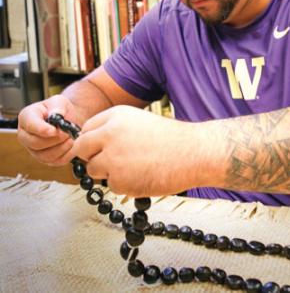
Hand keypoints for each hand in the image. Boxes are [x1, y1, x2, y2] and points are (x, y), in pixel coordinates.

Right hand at [18, 95, 78, 165]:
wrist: (67, 119)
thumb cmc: (60, 109)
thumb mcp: (59, 101)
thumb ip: (57, 106)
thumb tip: (56, 115)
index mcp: (26, 118)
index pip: (30, 125)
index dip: (42, 130)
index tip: (54, 130)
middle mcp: (26, 135)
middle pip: (35, 143)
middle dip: (55, 139)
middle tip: (67, 132)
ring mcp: (34, 149)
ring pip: (44, 156)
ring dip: (62, 148)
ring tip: (71, 138)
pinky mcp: (45, 159)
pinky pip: (55, 162)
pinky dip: (67, 155)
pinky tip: (73, 146)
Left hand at [68, 105, 199, 196]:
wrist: (195, 153)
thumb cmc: (174, 139)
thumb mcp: (141, 123)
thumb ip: (116, 130)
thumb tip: (95, 145)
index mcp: (116, 116)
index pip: (86, 129)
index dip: (91, 142)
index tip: (96, 149)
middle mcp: (108, 134)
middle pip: (82, 149)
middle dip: (92, 157)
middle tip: (108, 162)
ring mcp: (111, 157)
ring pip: (93, 170)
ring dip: (108, 172)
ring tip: (135, 168)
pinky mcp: (118, 179)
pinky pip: (111, 185)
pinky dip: (124, 185)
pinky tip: (144, 176)